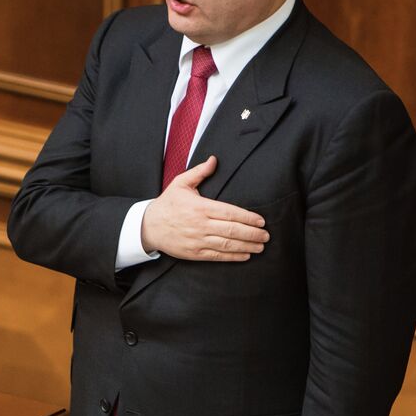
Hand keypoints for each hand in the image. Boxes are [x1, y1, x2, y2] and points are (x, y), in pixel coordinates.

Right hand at [140, 156, 269, 260]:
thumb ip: (199, 172)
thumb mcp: (181, 183)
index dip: (247, 217)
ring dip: (247, 246)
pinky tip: (246, 254)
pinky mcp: (195, 253)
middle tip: (266, 235)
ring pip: (227, 245)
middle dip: (252, 233)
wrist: (148, 226)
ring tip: (261, 246)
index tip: (260, 220)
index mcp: (200, 207)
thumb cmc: (167, 204)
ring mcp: (198, 240)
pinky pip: (218, 256)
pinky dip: (233, 256)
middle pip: (232, 230)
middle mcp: (201, 225)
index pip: (229, 212)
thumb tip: (214, 159)